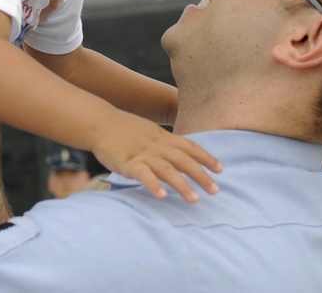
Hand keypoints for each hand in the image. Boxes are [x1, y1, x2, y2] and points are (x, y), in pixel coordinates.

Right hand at [91, 110, 221, 202]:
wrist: (99, 122)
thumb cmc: (124, 129)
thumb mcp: (149, 132)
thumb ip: (164, 142)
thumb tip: (179, 154)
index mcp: (162, 137)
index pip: (189, 146)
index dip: (206, 157)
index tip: (221, 170)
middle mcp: (157, 145)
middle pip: (184, 160)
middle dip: (201, 175)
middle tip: (215, 191)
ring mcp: (142, 154)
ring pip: (167, 169)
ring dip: (183, 184)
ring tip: (195, 200)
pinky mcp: (127, 163)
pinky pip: (143, 175)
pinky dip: (153, 185)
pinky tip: (162, 196)